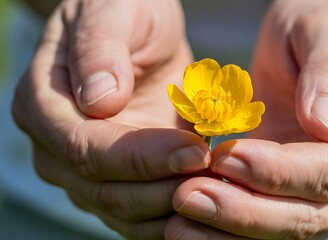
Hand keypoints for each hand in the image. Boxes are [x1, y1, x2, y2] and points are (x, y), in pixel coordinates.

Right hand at [12, 0, 210, 238]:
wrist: (139, 34)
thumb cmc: (124, 12)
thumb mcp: (115, 10)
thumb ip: (100, 48)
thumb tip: (99, 101)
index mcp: (44, 103)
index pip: (84, 147)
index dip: (140, 156)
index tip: (195, 150)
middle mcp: (56, 146)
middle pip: (102, 190)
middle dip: (162, 188)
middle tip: (214, 174)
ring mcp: (83, 171)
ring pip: (122, 212)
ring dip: (172, 208)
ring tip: (218, 189)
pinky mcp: (115, 181)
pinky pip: (139, 215)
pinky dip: (173, 216)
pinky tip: (207, 200)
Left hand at [166, 2, 327, 238]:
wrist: (308, 52)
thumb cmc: (316, 34)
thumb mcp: (325, 30)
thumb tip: (326, 125)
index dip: (276, 171)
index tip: (224, 156)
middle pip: (310, 214)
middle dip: (246, 211)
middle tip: (189, 198)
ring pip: (287, 229)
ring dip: (232, 230)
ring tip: (183, 216)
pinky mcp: (303, 199)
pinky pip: (270, 226)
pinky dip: (231, 230)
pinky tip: (194, 222)